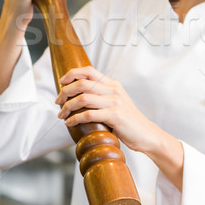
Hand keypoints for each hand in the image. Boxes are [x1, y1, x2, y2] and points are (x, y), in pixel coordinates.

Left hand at [56, 66, 184, 189]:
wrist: (146, 134)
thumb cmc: (128, 121)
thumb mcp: (116, 102)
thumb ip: (102, 95)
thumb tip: (78, 95)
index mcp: (113, 84)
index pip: (89, 71)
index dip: (73, 74)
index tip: (61, 82)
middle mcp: (114, 90)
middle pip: (82, 83)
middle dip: (65, 92)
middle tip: (58, 102)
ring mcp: (115, 102)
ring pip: (83, 98)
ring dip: (67, 106)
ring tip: (61, 114)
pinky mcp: (115, 116)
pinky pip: (89, 114)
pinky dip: (75, 118)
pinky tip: (70, 123)